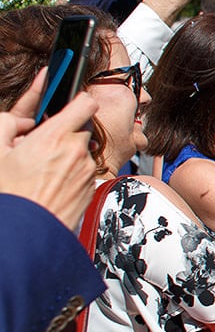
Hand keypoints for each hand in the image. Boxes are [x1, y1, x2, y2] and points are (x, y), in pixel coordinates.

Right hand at [0, 71, 98, 229]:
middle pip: (80, 128)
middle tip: (40, 144)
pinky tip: (51, 181)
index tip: (69, 99)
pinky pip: (83, 169)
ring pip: (82, 150)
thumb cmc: (13, 196)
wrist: (27, 232)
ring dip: (67, 152)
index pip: (84, 104)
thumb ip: (6, 124)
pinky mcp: (89, 186)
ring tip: (42, 167)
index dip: (77, 99)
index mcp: (55, 138)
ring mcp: (86, 170)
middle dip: (63, 131)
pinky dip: (71, 170)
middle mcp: (77, 152)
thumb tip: (19, 120)